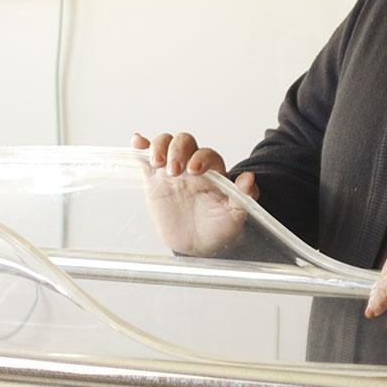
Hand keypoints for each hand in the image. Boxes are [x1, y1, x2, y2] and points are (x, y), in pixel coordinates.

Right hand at [132, 132, 260, 255]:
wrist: (197, 244)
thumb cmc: (219, 228)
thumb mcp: (234, 216)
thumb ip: (243, 197)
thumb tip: (249, 178)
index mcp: (213, 171)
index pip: (207, 154)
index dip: (201, 158)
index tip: (194, 171)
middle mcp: (192, 165)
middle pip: (184, 142)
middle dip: (178, 150)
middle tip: (174, 170)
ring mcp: (172, 170)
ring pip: (165, 144)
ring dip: (159, 146)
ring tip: (156, 162)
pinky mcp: (154, 179)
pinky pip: (146, 158)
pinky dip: (141, 147)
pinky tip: (137, 143)